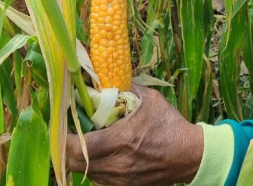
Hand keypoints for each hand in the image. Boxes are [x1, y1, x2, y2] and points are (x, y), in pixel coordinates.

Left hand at [66, 85, 203, 185]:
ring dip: (79, 159)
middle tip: (68, 133)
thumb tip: (104, 77)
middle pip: (75, 164)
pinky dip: (94, 168)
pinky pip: (99, 180)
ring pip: (86, 173)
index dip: (64, 138)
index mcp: (122, 141)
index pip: (79, 148)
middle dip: (66, 149)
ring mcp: (121, 180)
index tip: (63, 124)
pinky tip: (99, 155)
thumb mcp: (149, 99)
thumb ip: (126, 88)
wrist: (190, 155)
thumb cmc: (169, 125)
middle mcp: (118, 165)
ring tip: (81, 142)